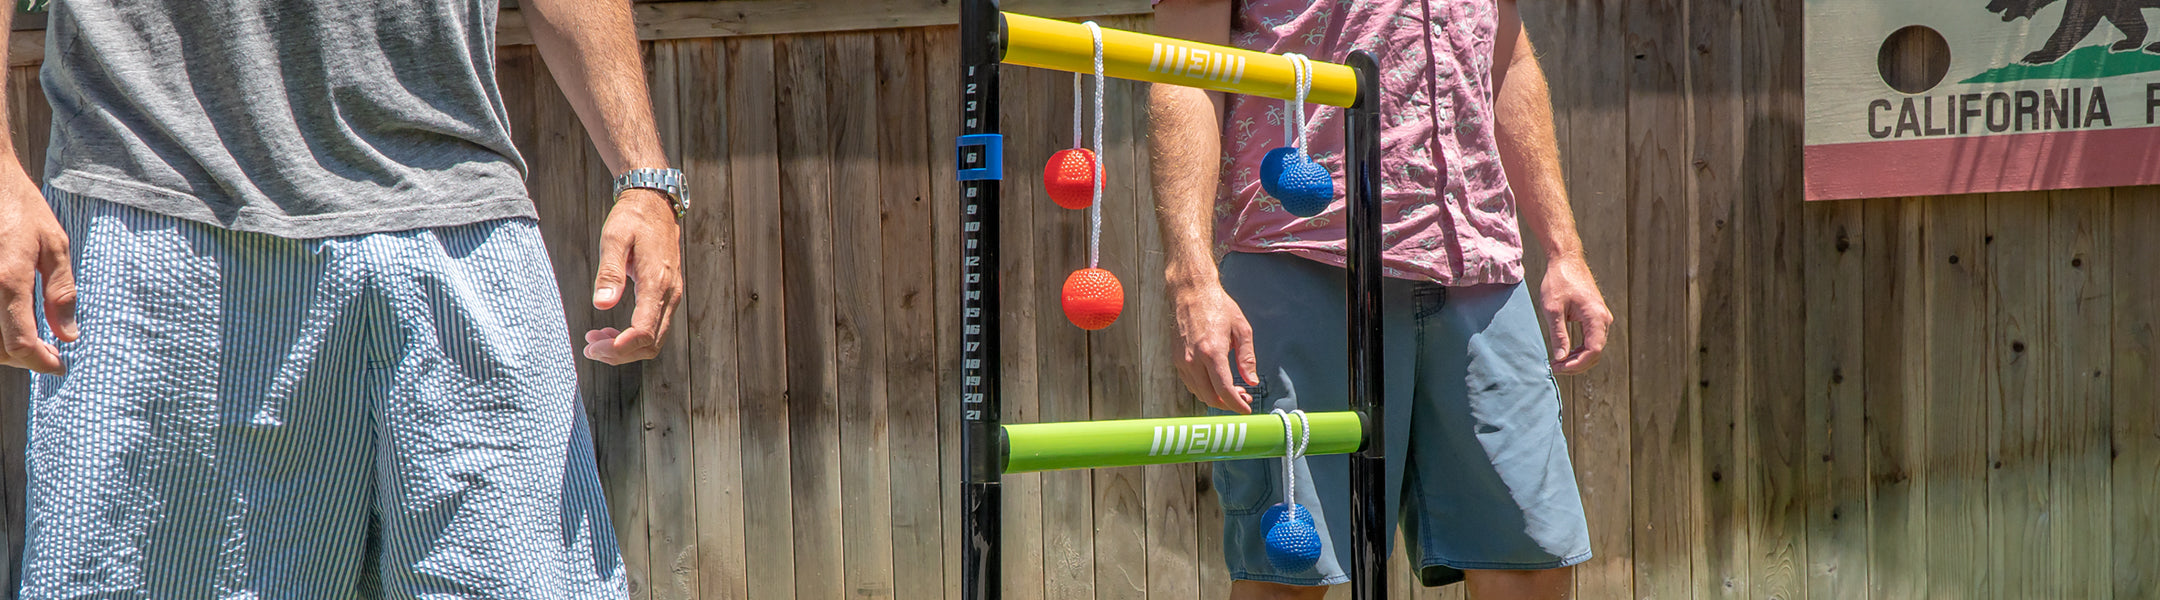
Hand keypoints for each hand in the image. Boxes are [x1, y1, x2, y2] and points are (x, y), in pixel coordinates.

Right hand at [0, 171, 73, 373]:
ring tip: (31, 339)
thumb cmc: (19, 207)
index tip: (58, 365)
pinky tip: (10, 321)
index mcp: (7, 280)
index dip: (40, 362)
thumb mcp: (54, 245)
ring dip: (3, 348)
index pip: (20, 343)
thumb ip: (60, 292)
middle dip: (21, 358)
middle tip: (48, 351)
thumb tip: (68, 335)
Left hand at [584, 189, 681, 364]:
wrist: (655, 203)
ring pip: (655, 340)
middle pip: (651, 343)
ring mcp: (671, 296)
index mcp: (657, 282)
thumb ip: (610, 272)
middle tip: (589, 348)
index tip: (594, 348)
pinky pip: (654, 328)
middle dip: (619, 353)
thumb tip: (602, 304)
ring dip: (625, 348)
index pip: (644, 330)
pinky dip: (632, 338)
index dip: (620, 347)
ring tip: (595, 341)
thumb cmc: (634, 218)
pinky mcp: (666, 296)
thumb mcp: (614, 238)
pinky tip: (610, 330)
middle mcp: (670, 294)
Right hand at [1170, 282, 1258, 413]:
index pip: (1224, 390)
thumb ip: (1247, 358)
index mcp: (1212, 352)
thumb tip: (1251, 381)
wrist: (1191, 292)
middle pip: (1210, 397)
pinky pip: (1191, 384)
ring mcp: (1183, 361)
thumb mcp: (1241, 329)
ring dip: (1216, 398)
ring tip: (1233, 390)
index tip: (1246, 409)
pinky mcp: (1177, 360)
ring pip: (1199, 393)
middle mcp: (1194, 359)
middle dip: (1228, 404)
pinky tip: (1216, 382)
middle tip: (1243, 398)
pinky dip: (1205, 389)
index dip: (1236, 405)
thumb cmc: (1218, 307)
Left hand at [1539, 257, 1610, 373]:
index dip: (1576, 364)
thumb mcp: (1553, 309)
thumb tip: (1560, 357)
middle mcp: (1603, 318)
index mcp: (1596, 317)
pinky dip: (1580, 349)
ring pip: (1594, 347)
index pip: (1593, 350)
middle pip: (1595, 352)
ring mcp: (1601, 317)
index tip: (1558, 367)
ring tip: (1558, 362)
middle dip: (1576, 364)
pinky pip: (1592, 338)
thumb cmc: (1559, 281)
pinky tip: (1565, 352)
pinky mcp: (1596, 316)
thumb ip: (1558, 334)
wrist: (1566, 260)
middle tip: (1555, 368)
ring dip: (1578, 358)